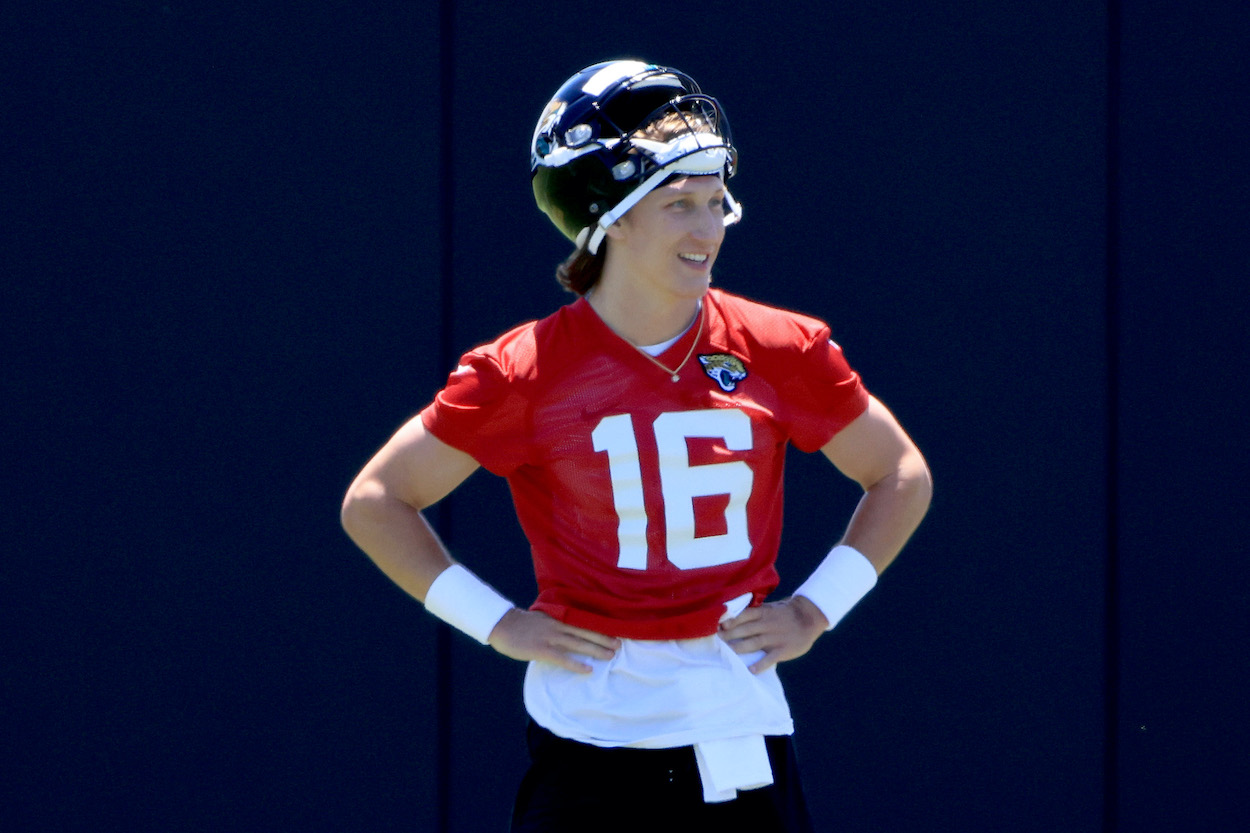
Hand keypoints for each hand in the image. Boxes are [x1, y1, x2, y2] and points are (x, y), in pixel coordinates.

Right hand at [487, 608, 620, 673]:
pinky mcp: (542, 650)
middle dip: (604, 639)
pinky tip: (588, 670)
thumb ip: (557, 622)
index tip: (616, 630)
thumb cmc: (522, 624)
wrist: (503, 625)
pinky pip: (563, 658)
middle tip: (620, 645)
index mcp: (559, 617)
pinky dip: (576, 664)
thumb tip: (570, 628)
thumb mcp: (543, 618)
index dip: (600, 626)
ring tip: (611, 656)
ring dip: (596, 650)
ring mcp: (551, 637)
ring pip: (578, 644)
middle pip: (586, 632)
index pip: (584, 621)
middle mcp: (558, 626)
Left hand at [718, 596, 828, 673]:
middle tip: (715, 641)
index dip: (730, 621)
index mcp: (763, 613)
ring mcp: (774, 638)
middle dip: (728, 635)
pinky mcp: (782, 650)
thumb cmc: (786, 613)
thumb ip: (755, 613)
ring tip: (726, 653)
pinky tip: (751, 671)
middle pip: (744, 630)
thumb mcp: (770, 608)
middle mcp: (766, 625)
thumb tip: (733, 618)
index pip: (743, 616)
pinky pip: (770, 658)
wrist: (809, 617)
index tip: (717, 626)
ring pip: (753, 643)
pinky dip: (761, 665)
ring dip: (738, 648)